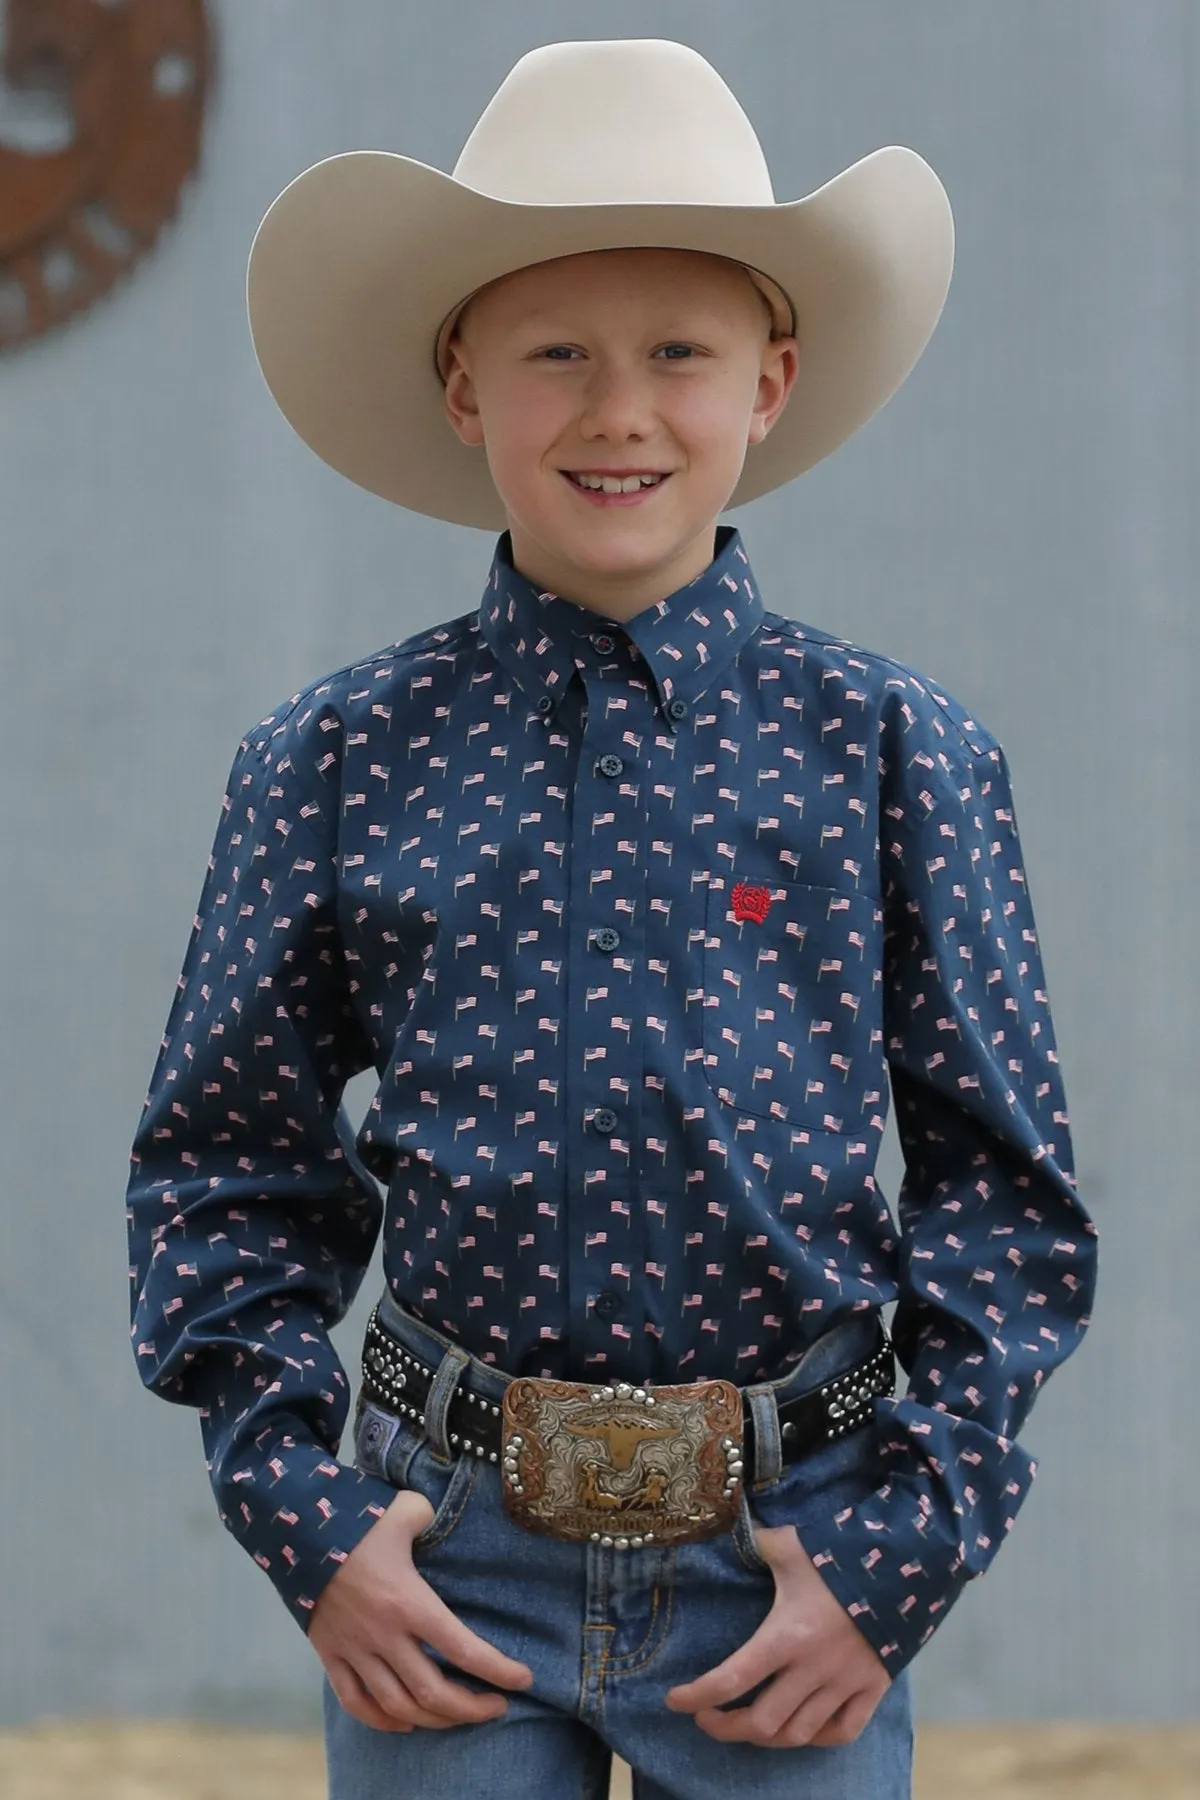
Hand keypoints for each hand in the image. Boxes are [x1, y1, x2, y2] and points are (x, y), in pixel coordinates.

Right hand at [309, 1488, 533, 1731]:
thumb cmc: (356, 1519)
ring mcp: (355, 1649)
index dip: (498, 1669)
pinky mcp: (331, 1655)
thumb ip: (430, 1516)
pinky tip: (406, 1722)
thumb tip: (439, 1519)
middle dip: (471, 1707)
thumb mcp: (404, 1508)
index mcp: (409, 1601)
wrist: (295, 1531)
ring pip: (398, 1705)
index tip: (524, 1679)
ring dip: (433, 1719)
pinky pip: (356, 1702)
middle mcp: (384, 1634)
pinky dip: (383, 1720)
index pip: (462, 1647)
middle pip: (433, 1691)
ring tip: (459, 1716)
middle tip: (497, 1707)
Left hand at [665, 1520, 889, 1748]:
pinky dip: (817, 1737)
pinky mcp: (873, 1689)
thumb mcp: (789, 1546)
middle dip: (725, 1727)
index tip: (674, 1699)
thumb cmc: (839, 1552)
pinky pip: (843, 1732)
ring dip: (766, 1736)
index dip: (697, 1695)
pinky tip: (800, 1727)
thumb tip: (719, 1525)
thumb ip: (754, 1545)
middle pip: (761, 1722)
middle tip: (707, 1717)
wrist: (906, 1561)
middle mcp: (814, 1669)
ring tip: (746, 1722)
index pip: (732, 1678)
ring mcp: (846, 1683)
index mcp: (787, 1634)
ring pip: (798, 1734)